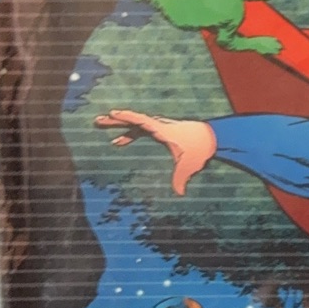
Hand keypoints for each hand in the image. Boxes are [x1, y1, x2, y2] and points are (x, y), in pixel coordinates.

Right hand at [95, 108, 216, 195]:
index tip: (114, 113)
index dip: (128, 117)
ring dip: (117, 125)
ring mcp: (157, 127)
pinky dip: (128, 135)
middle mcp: (158, 125)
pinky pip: (139, 131)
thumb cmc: (200, 150)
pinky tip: (117, 142)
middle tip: (98, 120)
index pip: (142, 121)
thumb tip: (180, 194)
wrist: (210, 138)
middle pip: (133, 119)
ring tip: (99, 124)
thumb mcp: (189, 165)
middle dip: (115, 120)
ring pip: (133, 124)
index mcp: (162, 130)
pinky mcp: (159, 131)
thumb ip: (181, 179)